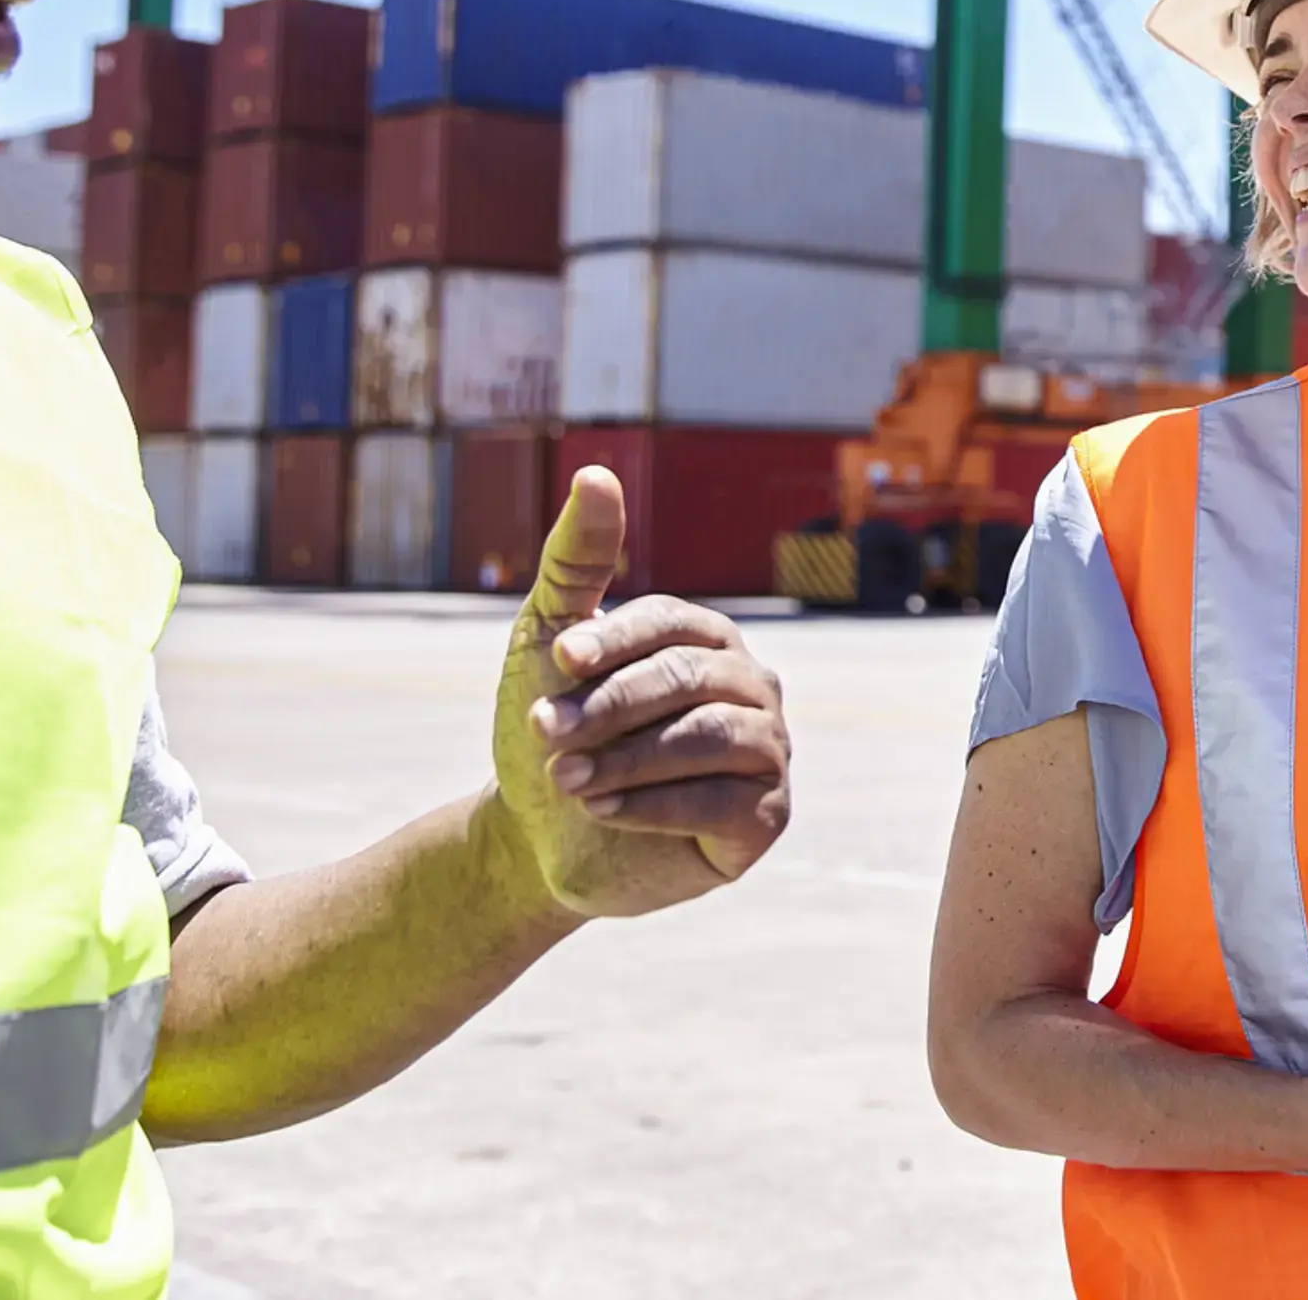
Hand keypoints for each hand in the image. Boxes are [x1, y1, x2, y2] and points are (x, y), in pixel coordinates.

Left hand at [491, 468, 792, 918]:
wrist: (541, 836)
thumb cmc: (552, 726)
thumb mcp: (550, 640)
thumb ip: (577, 558)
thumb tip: (596, 471)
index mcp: (706, 637)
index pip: (672, 622)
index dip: (613, 639)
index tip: (557, 660)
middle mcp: (750, 686)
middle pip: (688, 679)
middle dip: (609, 708)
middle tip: (546, 734)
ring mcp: (767, 750)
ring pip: (708, 737)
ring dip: (626, 759)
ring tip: (567, 779)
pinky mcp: (767, 816)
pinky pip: (722, 801)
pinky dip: (652, 806)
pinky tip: (600, 810)